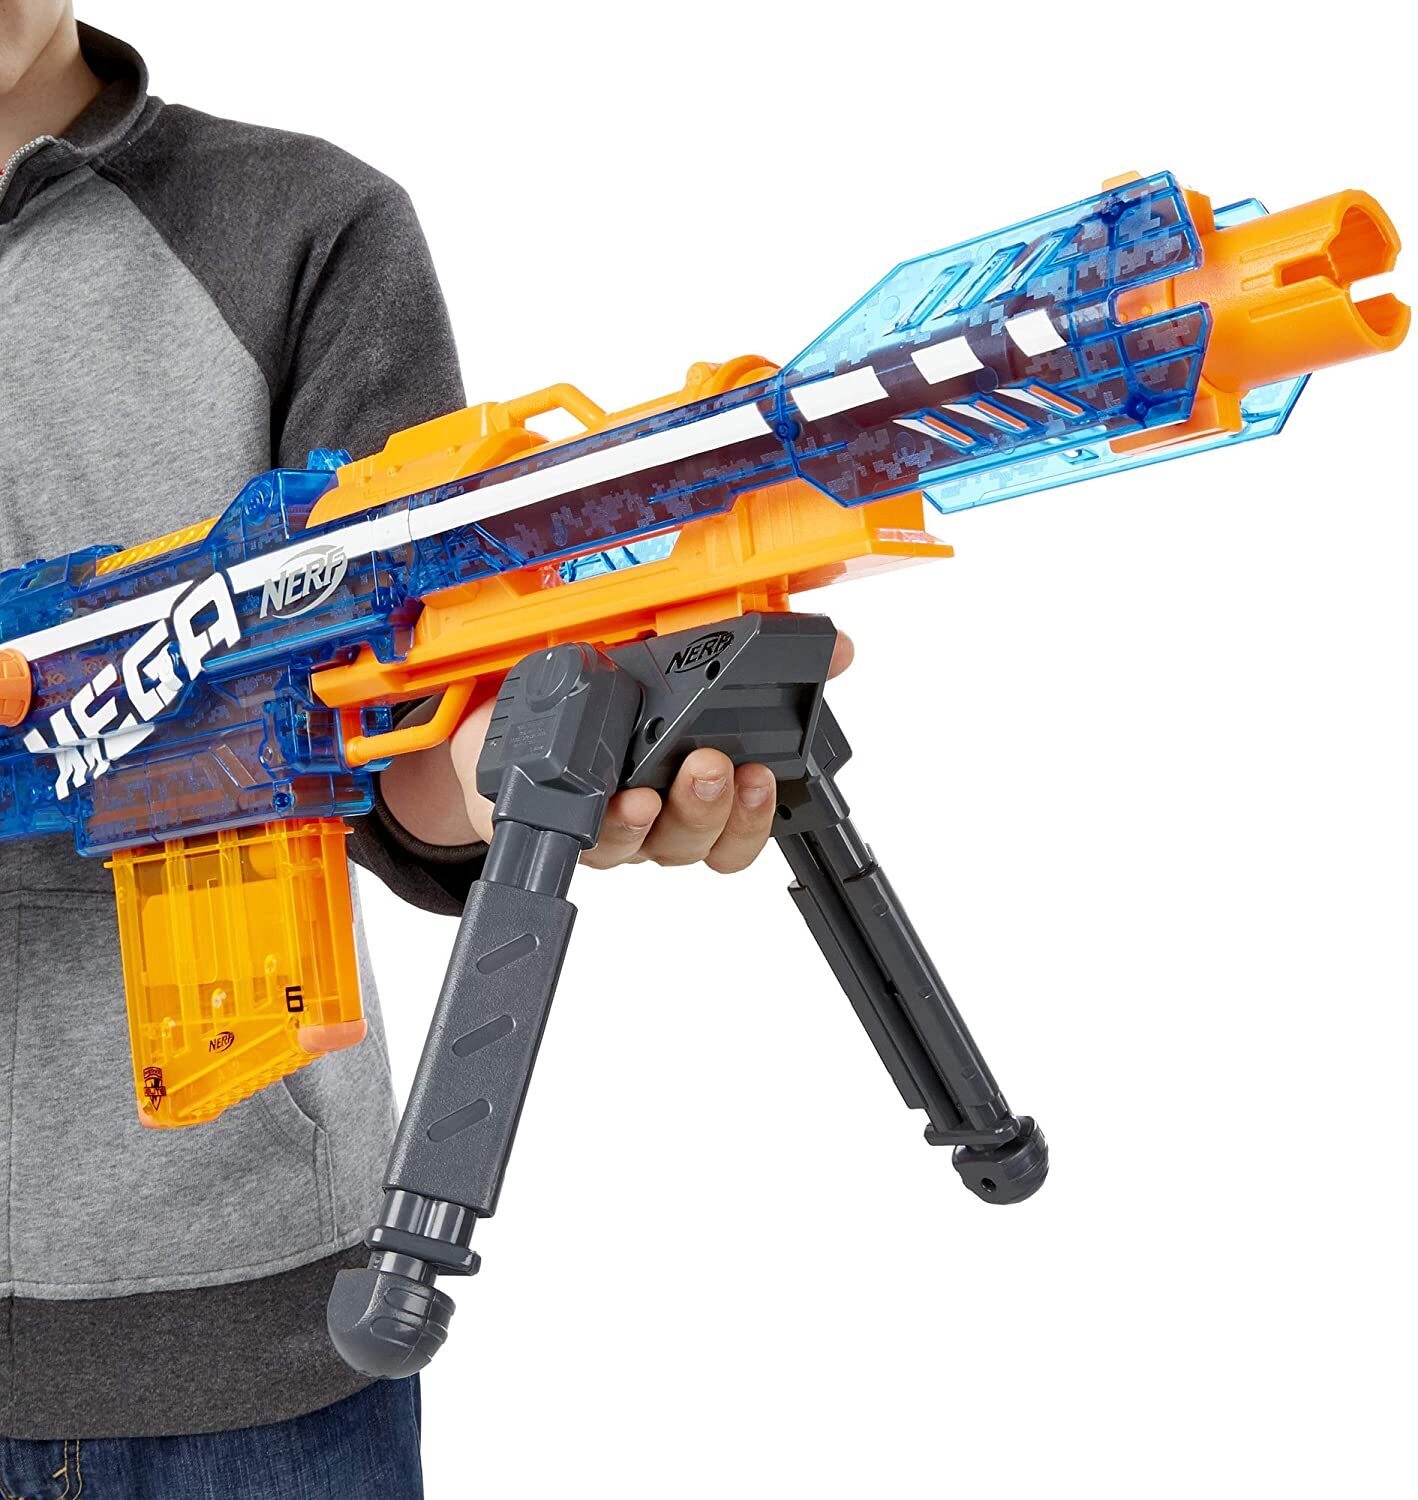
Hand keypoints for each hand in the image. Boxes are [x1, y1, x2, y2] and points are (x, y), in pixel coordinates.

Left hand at [447, 632, 853, 873]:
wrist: (506, 719)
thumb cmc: (598, 697)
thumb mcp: (675, 661)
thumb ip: (756, 653)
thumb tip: (837, 647)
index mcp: (696, 786)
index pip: (747, 823)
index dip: (764, 810)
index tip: (767, 774)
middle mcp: (662, 818)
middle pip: (709, 842)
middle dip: (722, 809)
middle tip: (720, 768)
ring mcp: (616, 827)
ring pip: (660, 846)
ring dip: (677, 815)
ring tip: (676, 778)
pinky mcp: (568, 823)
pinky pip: (598, 841)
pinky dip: (615, 823)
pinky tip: (620, 799)